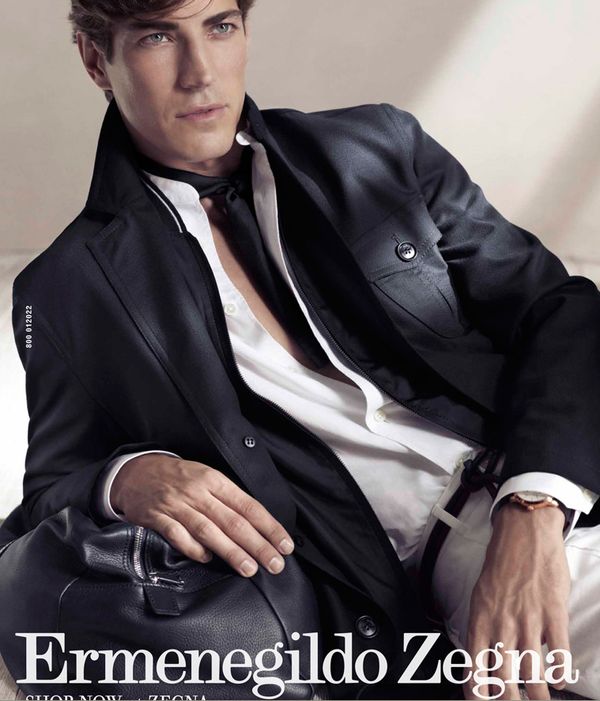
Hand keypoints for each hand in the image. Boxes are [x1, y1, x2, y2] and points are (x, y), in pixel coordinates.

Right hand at [110, 453, 293, 577]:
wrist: (136, 472)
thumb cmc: (178, 478)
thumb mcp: (206, 477)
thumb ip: (228, 499)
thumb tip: (257, 526)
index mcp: (215, 481)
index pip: (249, 506)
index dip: (269, 527)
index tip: (285, 545)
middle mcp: (199, 492)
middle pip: (233, 521)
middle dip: (258, 545)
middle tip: (275, 564)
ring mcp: (177, 506)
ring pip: (210, 531)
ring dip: (232, 551)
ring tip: (250, 568)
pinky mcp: (157, 518)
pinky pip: (178, 536)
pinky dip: (194, 549)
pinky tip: (207, 559)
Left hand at [464, 503, 570, 699]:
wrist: (524, 533)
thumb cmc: (502, 564)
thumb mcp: (482, 594)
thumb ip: (486, 624)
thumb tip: (489, 656)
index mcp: (480, 617)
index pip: (474, 665)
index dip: (477, 691)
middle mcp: (502, 622)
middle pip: (505, 677)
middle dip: (510, 700)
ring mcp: (529, 619)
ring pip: (533, 672)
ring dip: (538, 695)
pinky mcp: (554, 612)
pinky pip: (559, 652)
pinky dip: (561, 671)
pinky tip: (561, 680)